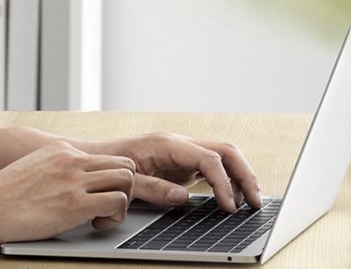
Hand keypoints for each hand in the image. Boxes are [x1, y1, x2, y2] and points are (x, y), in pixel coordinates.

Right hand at [0, 139, 139, 247]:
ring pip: (127, 179)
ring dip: (122, 201)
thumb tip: (64, 182)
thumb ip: (52, 169)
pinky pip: (118, 201)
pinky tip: (95, 224)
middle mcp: (71, 159)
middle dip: (122, 187)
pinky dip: (115, 216)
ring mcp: (75, 180)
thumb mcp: (30, 167)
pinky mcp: (76, 203)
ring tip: (103, 215)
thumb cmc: (2, 196)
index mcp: (60, 150)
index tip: (95, 195)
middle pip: (123, 164)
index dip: (106, 180)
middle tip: (106, 205)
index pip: (104, 157)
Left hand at [80, 132, 262, 212]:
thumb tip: (182, 197)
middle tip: (256, 203)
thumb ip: (153, 187)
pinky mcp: (183, 164)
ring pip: (224, 158)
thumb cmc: (108, 167)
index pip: (209, 158)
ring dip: (241, 178)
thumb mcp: (127, 180)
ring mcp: (183, 153)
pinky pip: (214, 169)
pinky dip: (228, 182)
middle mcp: (179, 144)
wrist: (94, 160)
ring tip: (251, 203)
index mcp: (167, 144)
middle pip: (225, 151)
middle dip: (245, 175)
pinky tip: (232, 200)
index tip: (229, 207)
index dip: (224, 183)